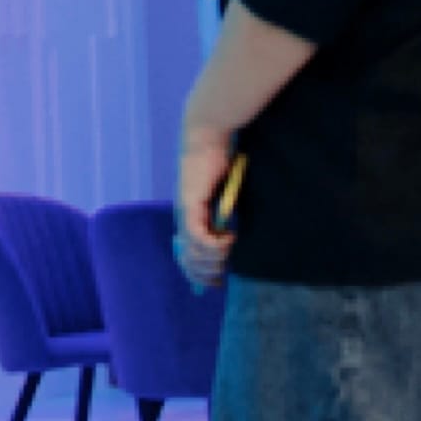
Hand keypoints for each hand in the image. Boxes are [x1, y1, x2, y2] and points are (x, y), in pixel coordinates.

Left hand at [176, 126, 239, 286]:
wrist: (207, 136)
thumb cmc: (219, 161)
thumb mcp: (225, 194)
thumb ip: (226, 214)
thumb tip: (238, 237)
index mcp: (188, 219)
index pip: (185, 259)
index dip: (199, 276)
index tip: (218, 283)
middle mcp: (182, 219)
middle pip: (188, 262)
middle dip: (207, 273)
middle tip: (225, 272)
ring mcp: (184, 214)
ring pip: (193, 253)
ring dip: (214, 259)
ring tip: (230, 251)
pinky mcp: (190, 205)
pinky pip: (198, 237)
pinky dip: (213, 244)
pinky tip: (229, 239)